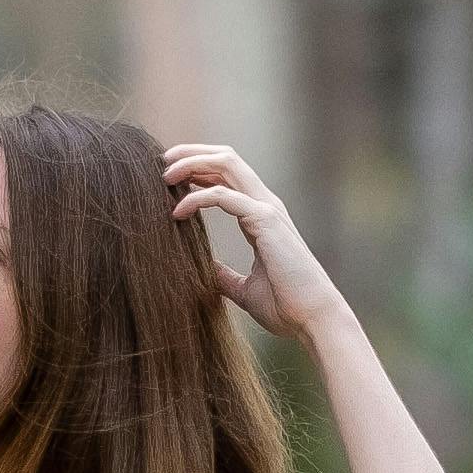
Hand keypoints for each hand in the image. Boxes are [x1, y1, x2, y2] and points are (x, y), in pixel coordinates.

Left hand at [163, 141, 343, 338]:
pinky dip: (196, 198)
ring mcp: (267, 208)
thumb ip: (224, 275)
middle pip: (225, 158)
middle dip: (191, 154)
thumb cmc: (286, 306)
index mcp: (261, 215)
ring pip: (225, 164)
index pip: (227, 176)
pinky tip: (176, 212)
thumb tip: (203, 272)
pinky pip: (223, 195)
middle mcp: (265, 204)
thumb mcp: (244, 289)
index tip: (168, 179)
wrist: (313, 319)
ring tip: (164, 177)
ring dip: (191, 163)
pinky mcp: (265, 220)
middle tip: (160, 163)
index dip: (198, 170)